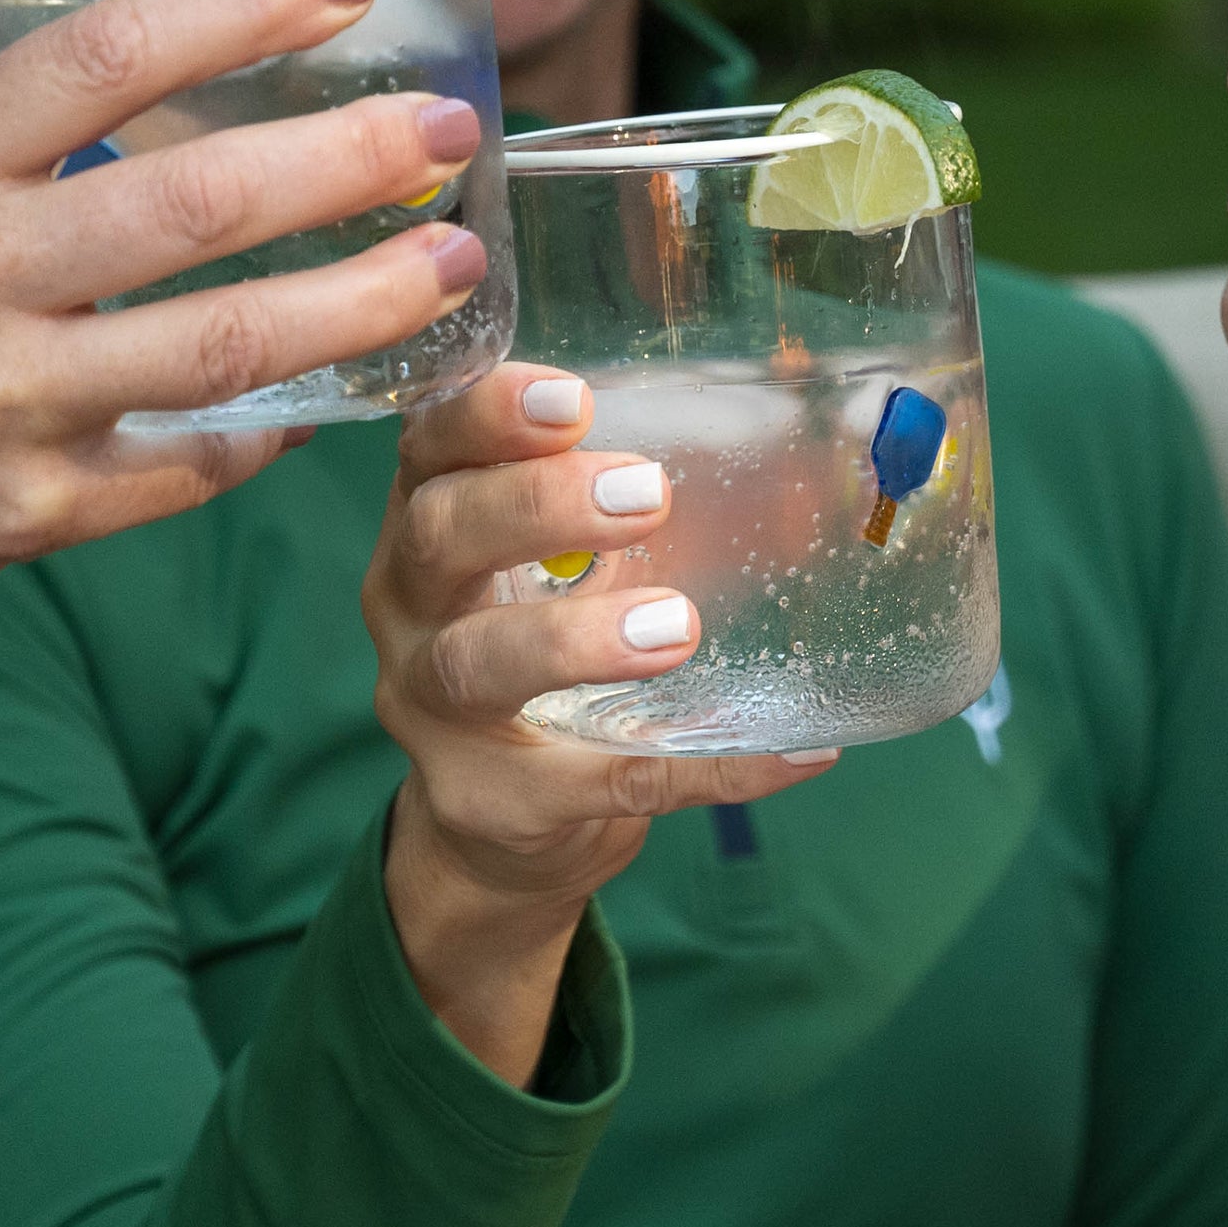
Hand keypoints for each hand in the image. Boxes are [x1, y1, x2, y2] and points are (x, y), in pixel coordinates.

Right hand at [0, 0, 488, 611]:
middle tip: (448, 128)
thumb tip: (244, 47)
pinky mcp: (42, 508)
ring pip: (226, 345)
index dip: (240, 6)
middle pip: (195, 202)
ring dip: (364, 301)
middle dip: (346, 158)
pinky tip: (348, 385)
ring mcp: (4, 400)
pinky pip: (201, 462)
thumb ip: (48, 122)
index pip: (106, 54)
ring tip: (455, 262)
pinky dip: (283, 424)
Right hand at [366, 365, 835, 1084]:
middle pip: (438, 536)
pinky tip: (793, 753)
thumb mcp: (566, 572)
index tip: (572, 398)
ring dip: (574, 639)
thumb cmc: (542, 655)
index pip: (428, 445)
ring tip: (674, 626)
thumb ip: (646, 517)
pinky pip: (599, 784)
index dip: (485, 415)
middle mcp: (409, 609)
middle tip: (647, 496)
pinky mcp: (492, 805)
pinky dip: (706, 768)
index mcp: (430, 524)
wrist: (494, 829)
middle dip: (536, 505)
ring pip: (477, 663)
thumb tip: (818, 479)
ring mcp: (434, 714)